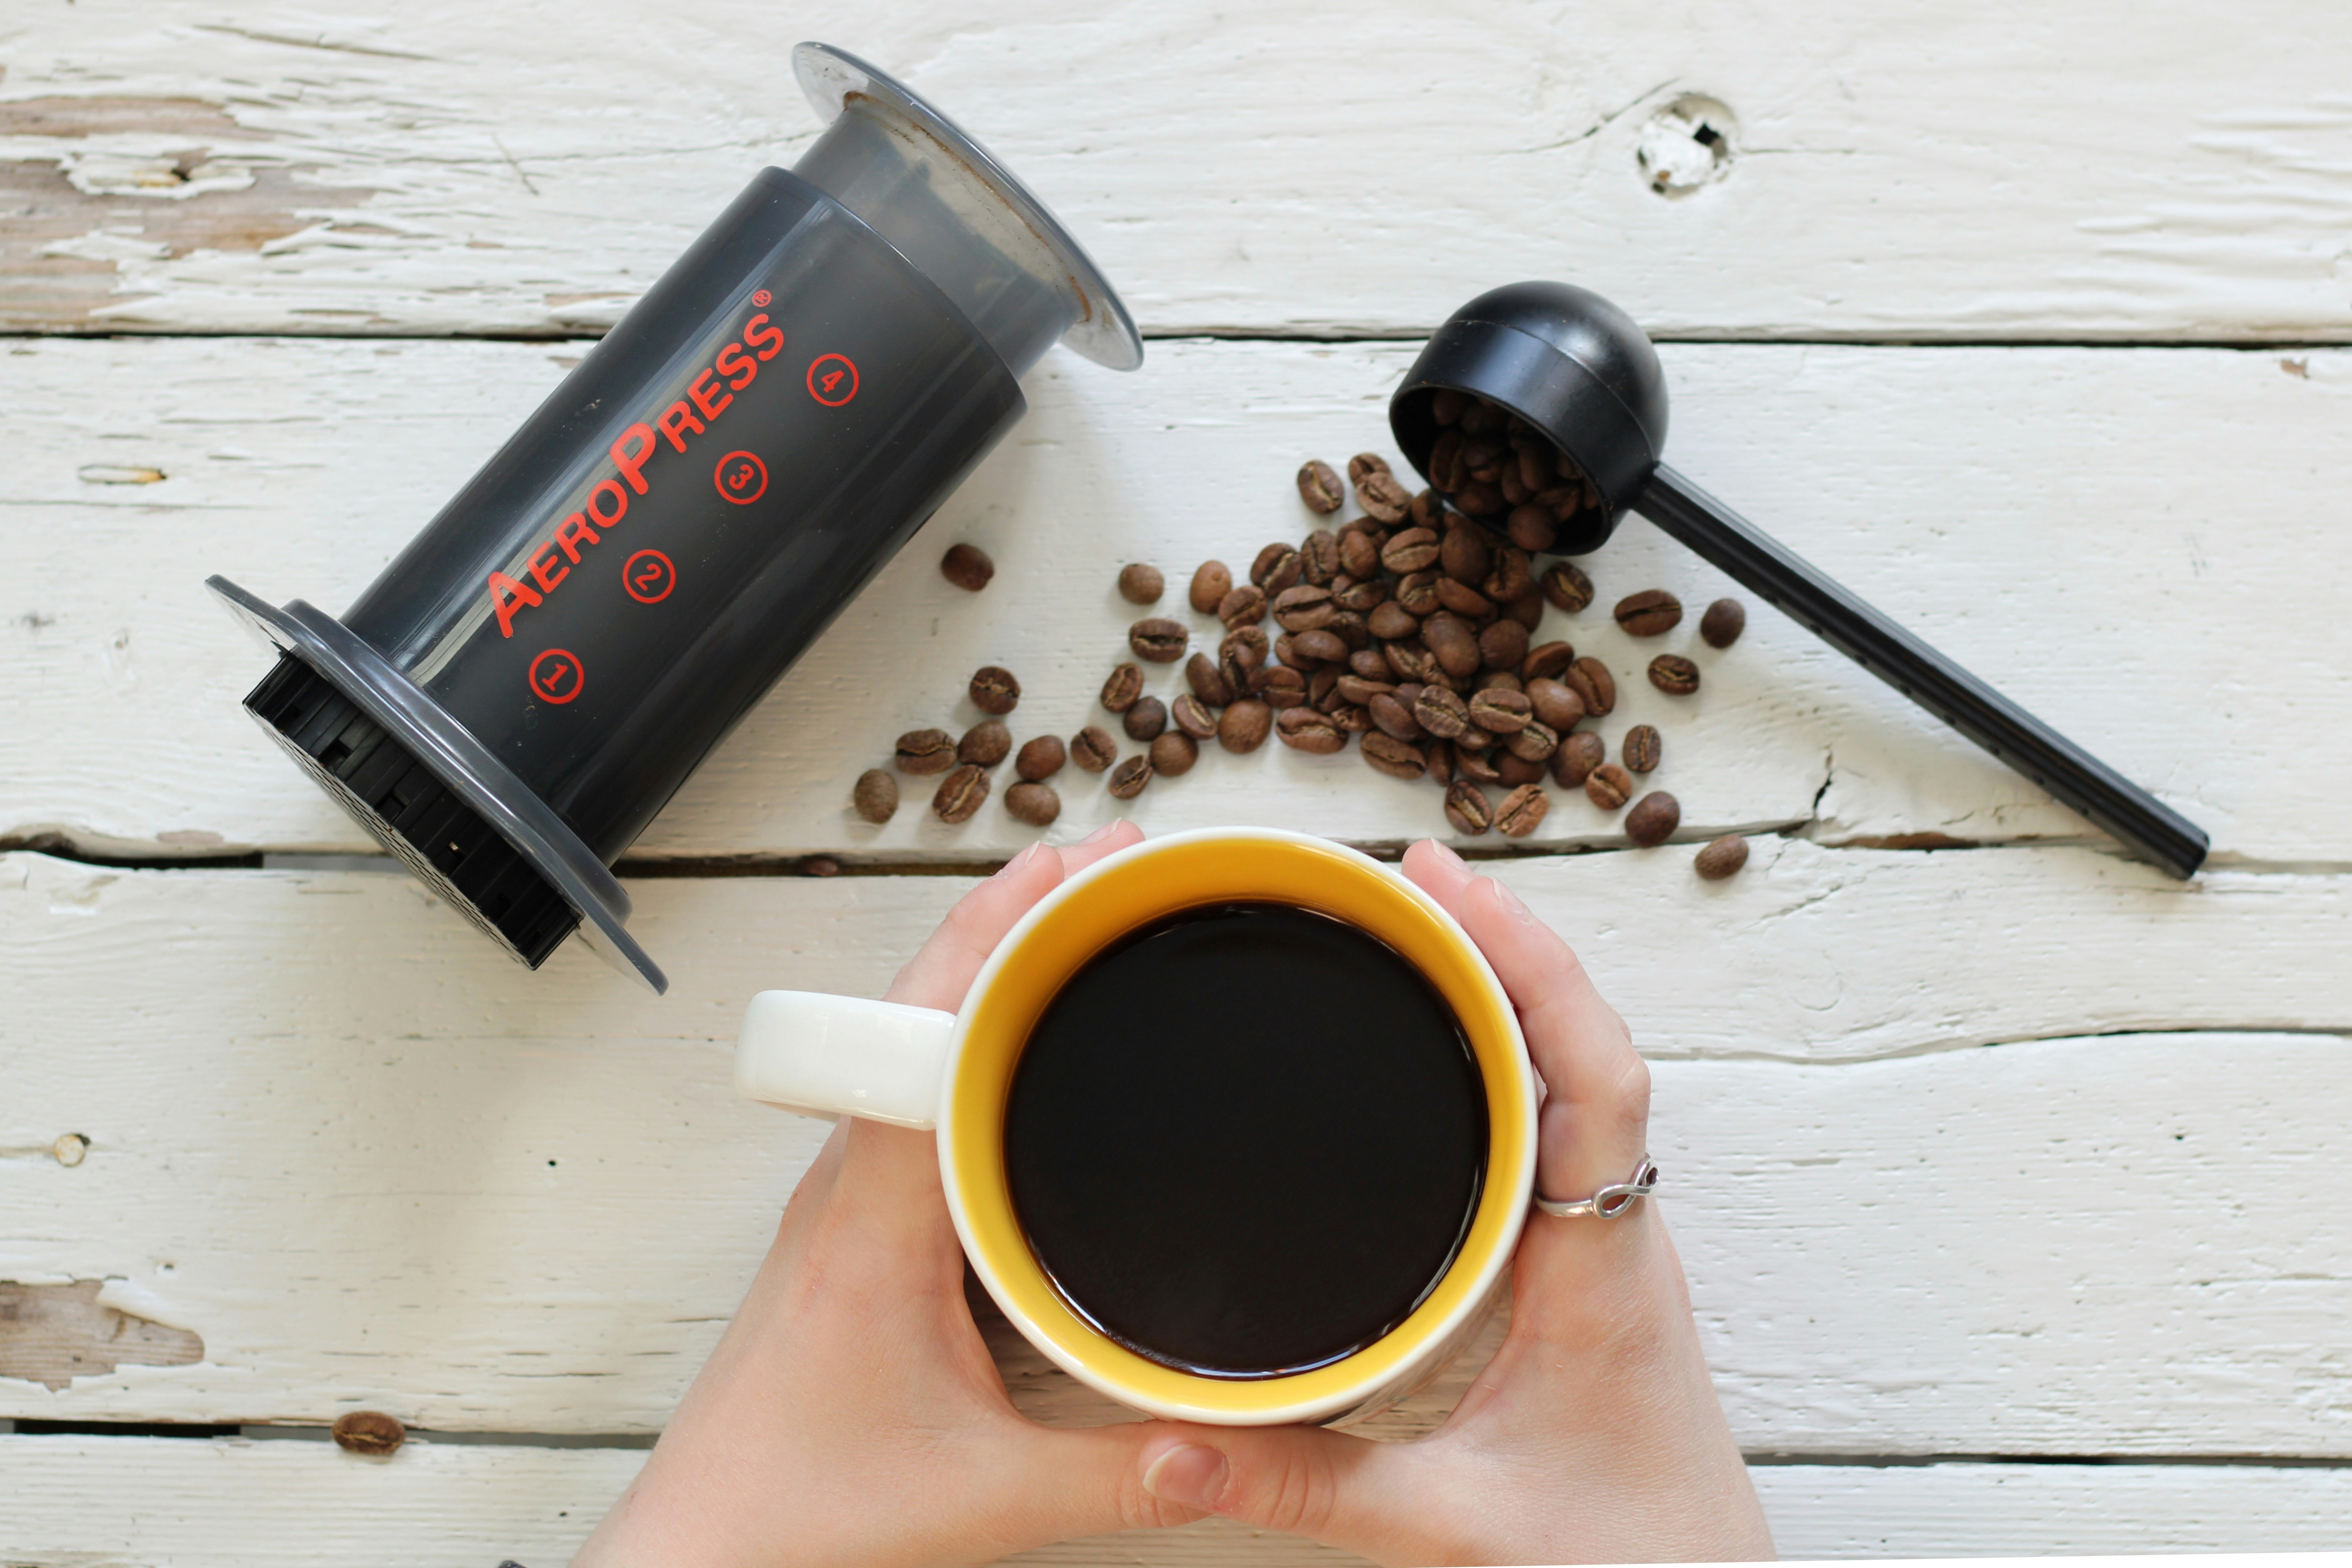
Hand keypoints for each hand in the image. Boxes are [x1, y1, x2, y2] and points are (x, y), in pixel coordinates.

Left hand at [577, 822, 1195, 1567]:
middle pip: (923, 1001)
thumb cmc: (801, 1511)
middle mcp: (849, 1181)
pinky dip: (971, 1028)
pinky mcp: (851, 1222)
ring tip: (1080, 916)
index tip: (1082, 863)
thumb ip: (1125, 1475)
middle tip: (1115, 862)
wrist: (701, 1552)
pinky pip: (911, 1087)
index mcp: (875, 1214)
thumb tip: (1239, 1443)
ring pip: (912, 1038)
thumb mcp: (989, 1497)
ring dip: (990, 965)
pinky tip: (1024, 1036)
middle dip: (1019, 915)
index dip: (1004, 927)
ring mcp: (844, 1196)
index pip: (931, 1025)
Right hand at [1131, 839, 1773, 1564]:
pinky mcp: (1585, 1258)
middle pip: (1581, 1041)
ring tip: (1419, 921)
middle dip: (1500, 941)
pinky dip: (1508, 1051)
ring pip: (1574, 1074)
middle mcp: (1617, 1230)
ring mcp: (1608, 1238)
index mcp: (1603, 1265)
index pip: (1594, 1075)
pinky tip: (1451, 1039)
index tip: (1451, 885)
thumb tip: (1172, 1446)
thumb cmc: (1622, 1559)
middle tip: (1404, 870)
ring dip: (1508, 987)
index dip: (1531, 964)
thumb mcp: (1453, 1526)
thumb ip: (1306, 1488)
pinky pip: (1557, 1119)